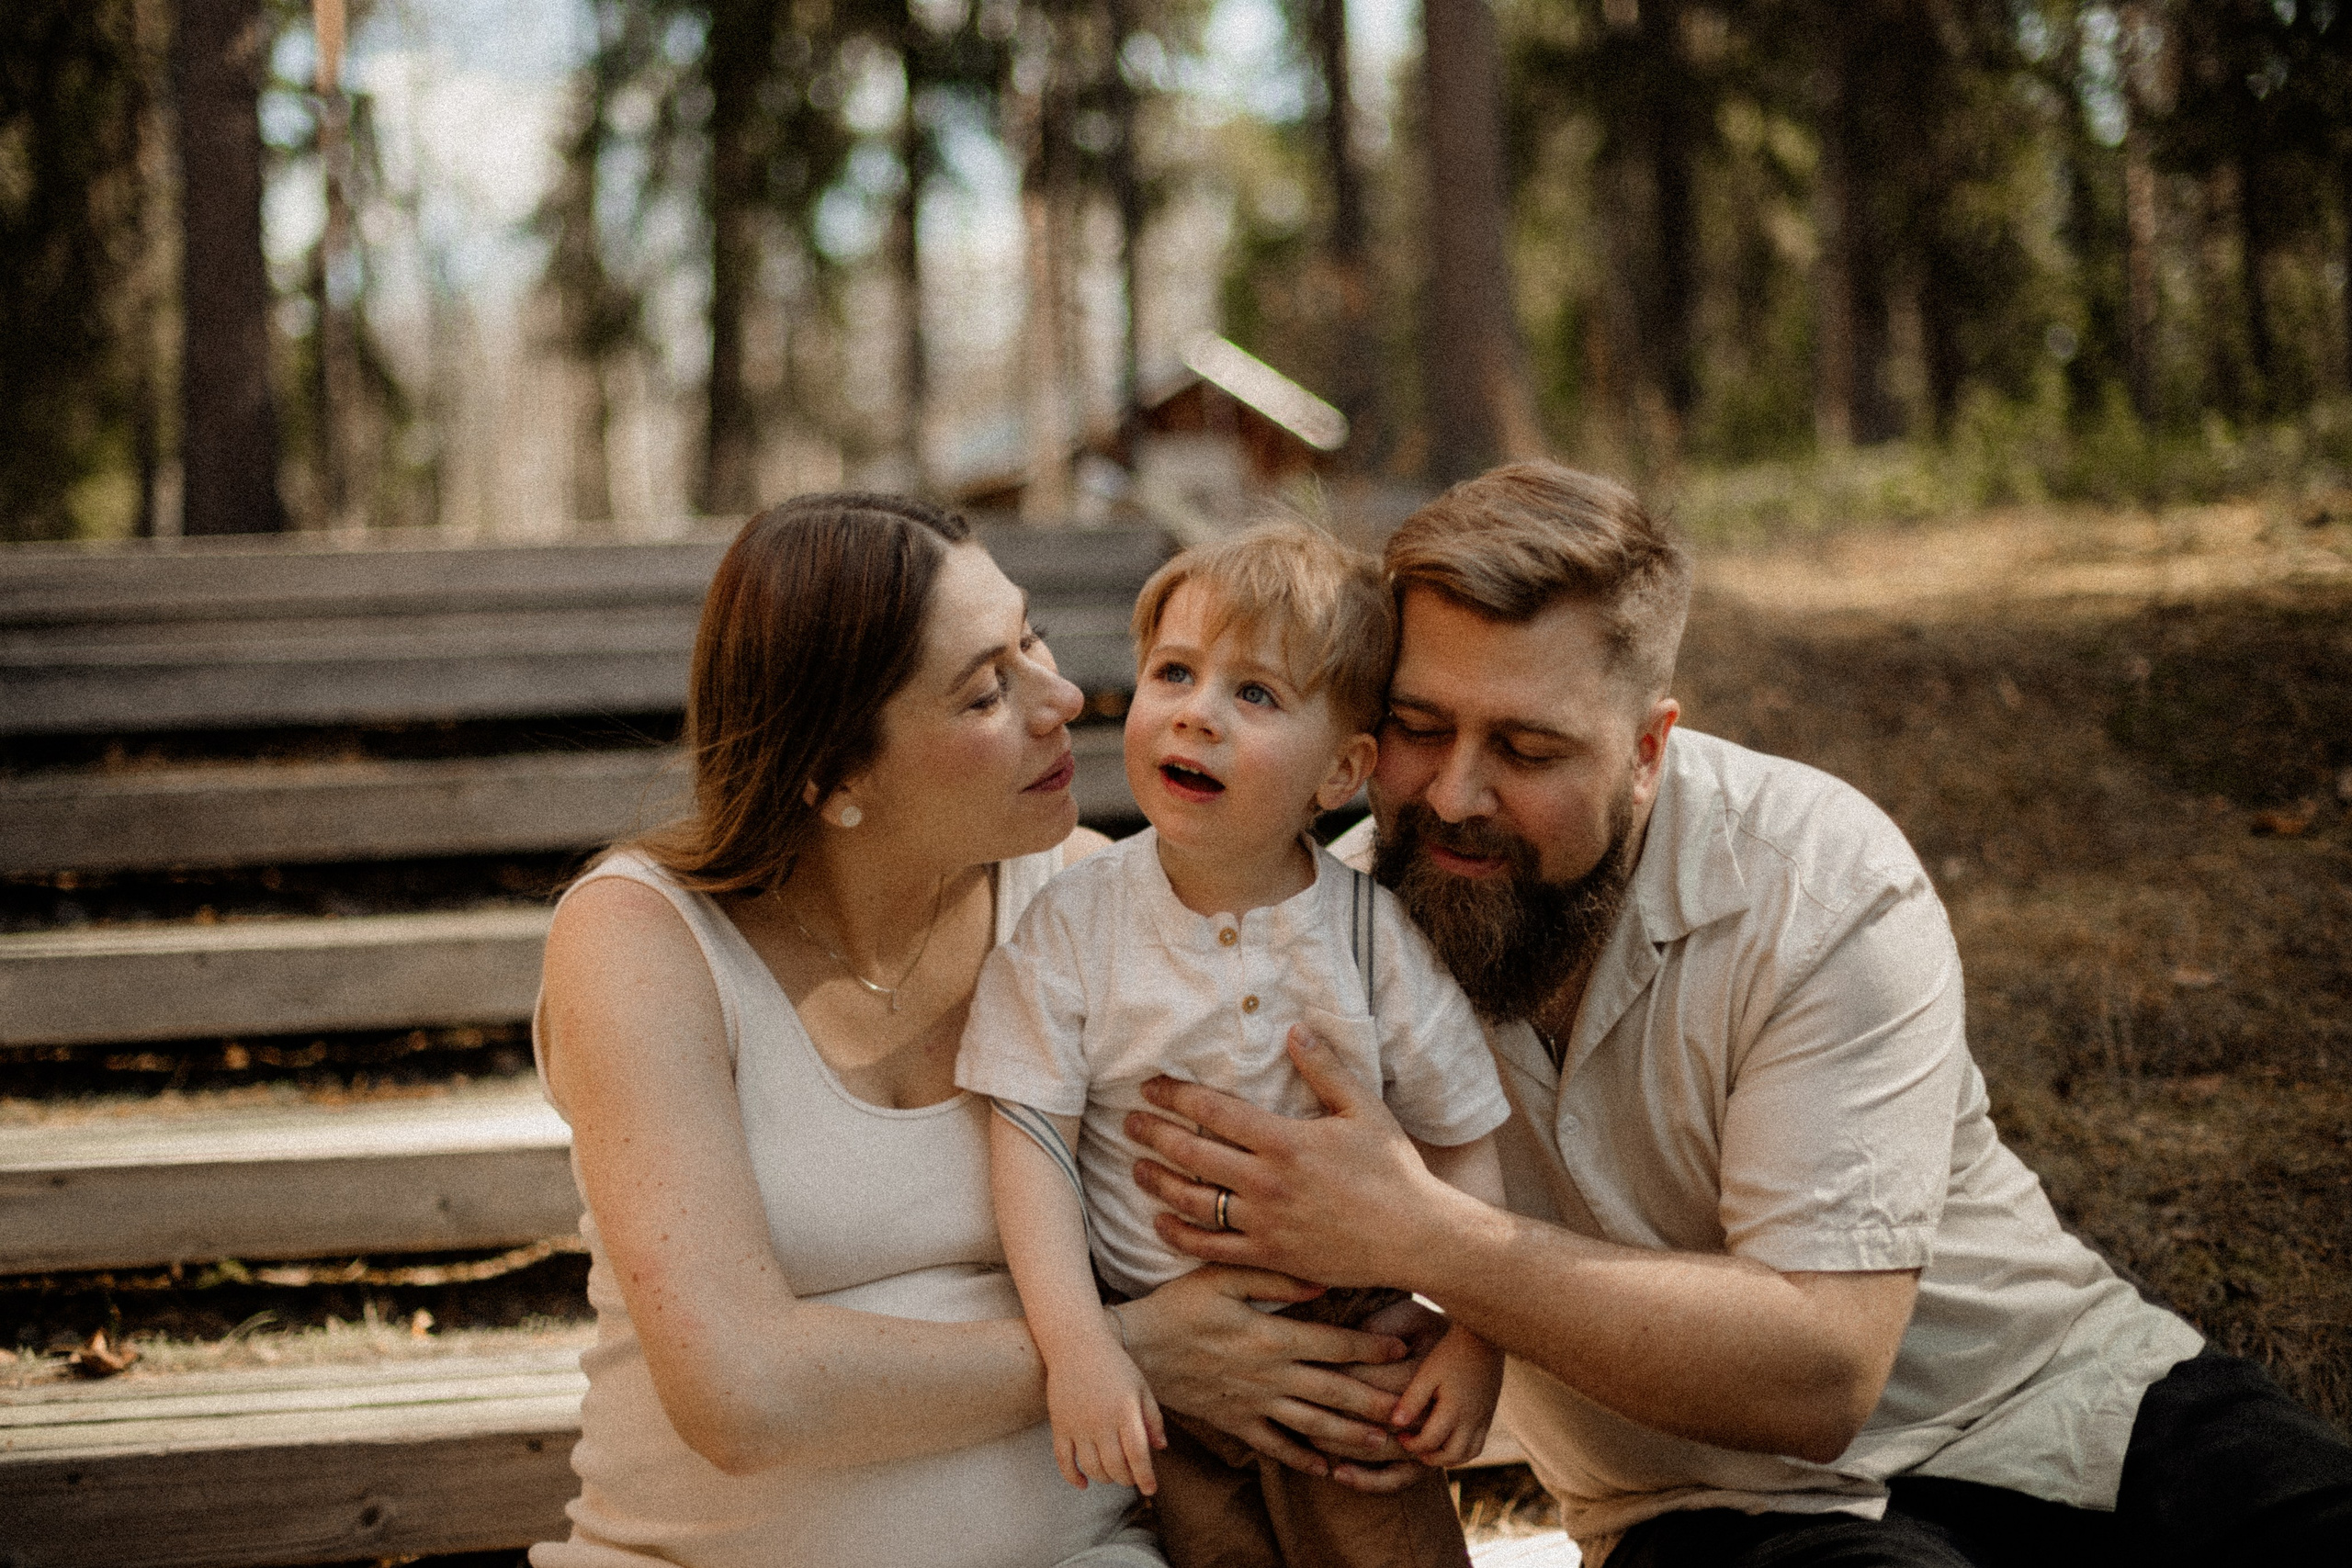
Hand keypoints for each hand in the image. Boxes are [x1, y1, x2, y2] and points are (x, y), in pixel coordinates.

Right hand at [1045, 1338, 1164, 1494]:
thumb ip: (1152, 1418)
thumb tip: (1160, 1448)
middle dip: (1126, 1478)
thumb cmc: (1114, 1366)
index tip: (1150, 1490)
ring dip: (1104, 1478)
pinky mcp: (1059, 1425)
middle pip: (1115, 1465)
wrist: (1076, 1345)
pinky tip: (1084, 1484)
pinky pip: (1063, 1460)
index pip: (1137, 1454)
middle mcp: (1101, 1421)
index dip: (1145, 1476)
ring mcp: (1078, 1425)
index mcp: (1125, 1410)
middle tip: (1131, 1477)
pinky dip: (1073, 1477)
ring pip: (1091, 1467)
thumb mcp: (1140, 1387)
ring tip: (1112, 1475)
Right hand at [1117, 1264, 1415, 1477]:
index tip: (1405, 1349)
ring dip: (1351, 1434)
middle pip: (1335, 1391)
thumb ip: (1273, 1277)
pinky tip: (1329, 1468)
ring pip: (1314, 1425)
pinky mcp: (1237, 1424)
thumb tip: (1322, 1281)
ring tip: (1383, 1442)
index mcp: (1271, 1337)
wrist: (1134, 1352)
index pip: (1334, 1344)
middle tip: (1411, 1406)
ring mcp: (1254, 1405)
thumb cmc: (1177, 1306)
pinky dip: (1304, 1459)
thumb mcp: (1220, 1277)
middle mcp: (1270, 1376)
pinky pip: (1277, 1447)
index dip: (1373, 1347)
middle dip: (1376, 1399)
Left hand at [1126, 1027, 1462, 1291]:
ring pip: (1193, 1201)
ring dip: (1157, 1182)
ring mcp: (1264, 1223)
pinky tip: (1160, 1222)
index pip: (1213, 1111)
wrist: (1416, 1237)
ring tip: (1136, 1168)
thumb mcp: (1364, 1109)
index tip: (1151, 1086)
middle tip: (1129, 1122)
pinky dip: (1179, 1235)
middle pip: (1191, 1154)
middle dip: (1154, 1134)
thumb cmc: (1394, 1170)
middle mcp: (1266, 1182)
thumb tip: (1294, 1029)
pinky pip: (1210, 1247)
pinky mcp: (1269, 1256)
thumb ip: (1325, 1068)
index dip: (1176, 1095)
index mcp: (1285, 1140)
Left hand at [1388, 1322, 1503, 1468]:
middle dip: (1430, 1457)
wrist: (1484, 1337)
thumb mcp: (1427, 1373)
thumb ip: (1412, 1399)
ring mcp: (1484, 1419)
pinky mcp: (1489, 1415)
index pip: (1431, 1441)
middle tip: (1413, 1446)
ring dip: (1447, 1458)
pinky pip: (1478, 1444)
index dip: (1411, 1444)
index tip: (1399, 1434)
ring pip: (1468, 1455)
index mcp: (1455, 1409)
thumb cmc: (1451, 1352)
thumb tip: (1395, 1424)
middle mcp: (1473, 1419)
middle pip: (1452, 1456)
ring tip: (1429, 1446)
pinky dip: (1462, 1451)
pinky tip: (1446, 1438)